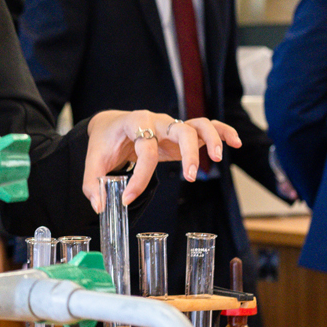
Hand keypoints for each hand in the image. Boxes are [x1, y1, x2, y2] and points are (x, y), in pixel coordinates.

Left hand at [80, 111, 241, 212]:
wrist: (111, 125)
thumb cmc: (105, 142)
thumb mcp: (93, 161)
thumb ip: (92, 184)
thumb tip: (101, 206)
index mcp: (134, 123)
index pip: (145, 149)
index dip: (139, 177)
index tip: (129, 198)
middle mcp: (156, 121)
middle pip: (180, 129)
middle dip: (187, 154)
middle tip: (190, 178)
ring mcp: (172, 125)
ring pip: (198, 124)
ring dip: (211, 140)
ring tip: (216, 160)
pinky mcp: (181, 133)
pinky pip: (207, 126)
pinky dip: (222, 132)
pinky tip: (234, 144)